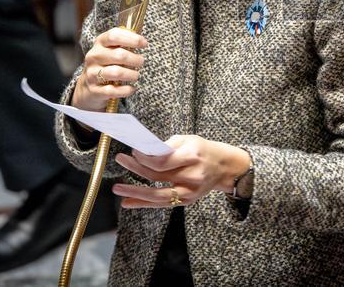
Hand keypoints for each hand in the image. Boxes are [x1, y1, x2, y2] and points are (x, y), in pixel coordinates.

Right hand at [71, 28, 148, 109]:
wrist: (87, 87)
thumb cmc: (105, 65)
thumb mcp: (110, 50)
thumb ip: (123, 44)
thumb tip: (142, 41)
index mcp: (99, 43)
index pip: (114, 36)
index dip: (132, 39)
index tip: (144, 44)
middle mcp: (94, 57)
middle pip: (119, 55)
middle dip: (135, 59)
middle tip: (141, 62)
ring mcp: (92, 73)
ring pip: (117, 73)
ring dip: (131, 75)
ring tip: (135, 75)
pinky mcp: (94, 90)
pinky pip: (113, 90)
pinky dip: (126, 90)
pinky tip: (131, 89)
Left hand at [112, 136, 251, 207]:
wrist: (225, 168)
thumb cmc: (203, 150)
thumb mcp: (188, 140)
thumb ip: (167, 147)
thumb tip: (143, 152)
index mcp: (193, 156)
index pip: (163, 161)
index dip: (145, 157)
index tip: (133, 151)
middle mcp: (192, 176)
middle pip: (158, 176)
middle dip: (136, 169)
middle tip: (120, 160)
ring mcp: (190, 192)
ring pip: (158, 195)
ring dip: (135, 192)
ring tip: (117, 188)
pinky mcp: (186, 201)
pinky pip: (161, 204)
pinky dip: (143, 203)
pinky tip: (127, 202)